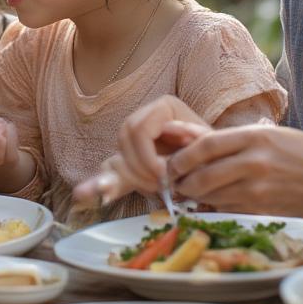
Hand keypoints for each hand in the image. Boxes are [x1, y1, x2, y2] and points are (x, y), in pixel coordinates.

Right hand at [73, 95, 208, 204]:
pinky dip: (98, 185)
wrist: (220, 167)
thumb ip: (194, 141)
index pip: (140, 129)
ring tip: (152, 190)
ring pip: (118, 154)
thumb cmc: (218, 155)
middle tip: (159, 187)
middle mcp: (144, 117)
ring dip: (132, 176)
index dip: (148, 155)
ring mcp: (133, 139)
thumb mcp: (211, 147)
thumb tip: (178, 135)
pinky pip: (109, 170)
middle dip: (140, 167)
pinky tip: (82, 196)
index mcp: (163, 108)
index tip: (165, 177)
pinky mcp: (128, 161)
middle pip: (125, 139)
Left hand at [167, 123, 302, 217]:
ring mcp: (259, 189)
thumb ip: (235, 141)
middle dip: (182, 181)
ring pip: (212, 196)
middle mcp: (254, 163)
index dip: (183, 156)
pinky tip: (214, 202)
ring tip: (189, 192)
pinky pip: (228, 209)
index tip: (173, 162)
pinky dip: (215, 206)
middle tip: (175, 182)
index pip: (206, 146)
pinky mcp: (263, 210)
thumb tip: (196, 145)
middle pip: (202, 175)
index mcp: (254, 138)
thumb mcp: (270, 135)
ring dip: (195, 196)